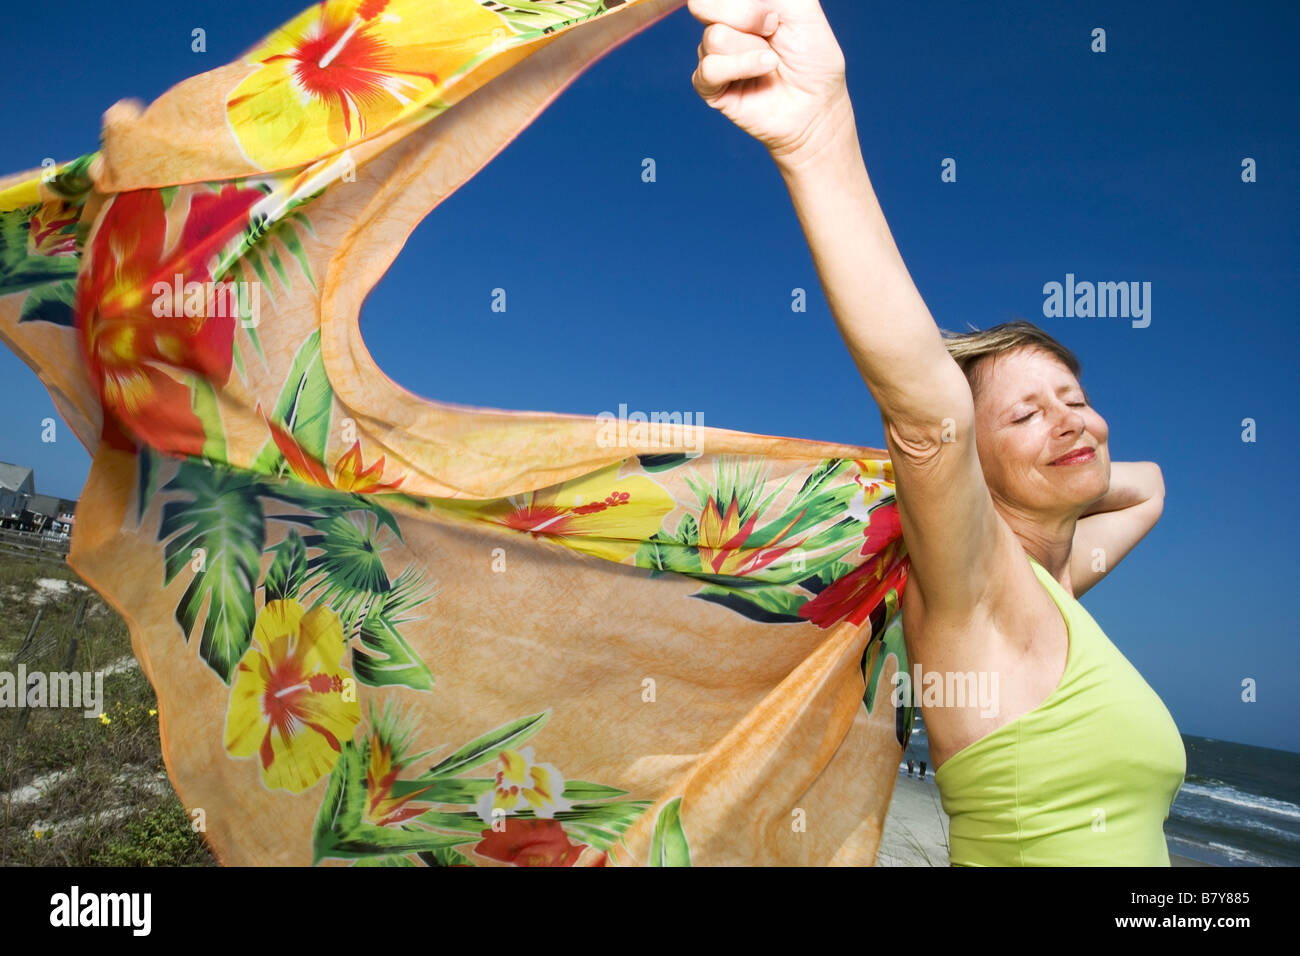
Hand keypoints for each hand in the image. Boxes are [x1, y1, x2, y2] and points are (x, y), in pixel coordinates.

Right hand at [689, 0, 851, 166]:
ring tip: (772, 61)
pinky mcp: (710, 87)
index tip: (774, 12)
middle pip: (704, 6)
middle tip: (772, 29)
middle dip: (746, 16)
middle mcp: (722, 28)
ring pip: (714, 37)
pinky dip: (741, 66)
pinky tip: (765, 69)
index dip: (745, 0)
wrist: (817, 105)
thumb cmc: (813, 60)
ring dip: (750, 48)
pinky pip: (710, 69)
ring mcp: (714, 57)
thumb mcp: (802, 10)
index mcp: (738, 7)